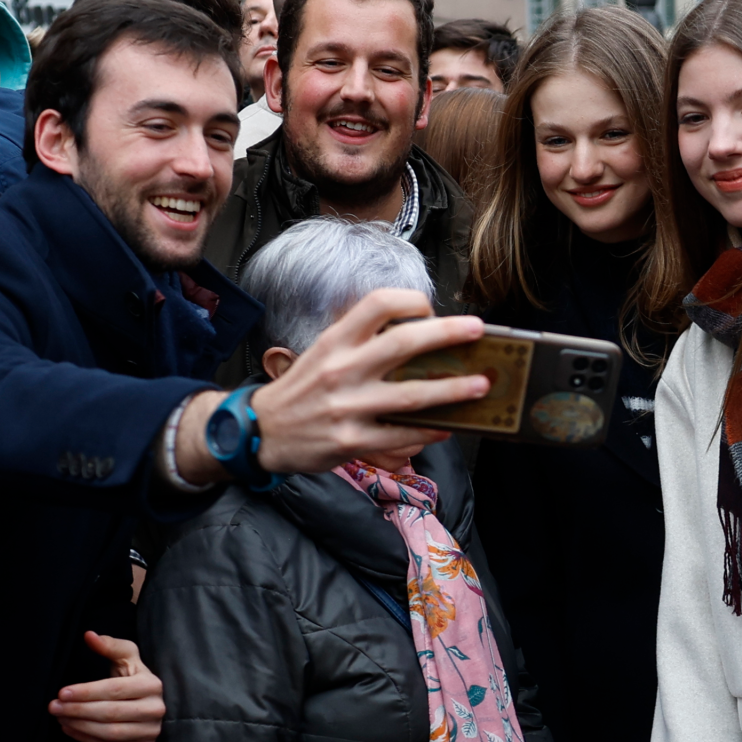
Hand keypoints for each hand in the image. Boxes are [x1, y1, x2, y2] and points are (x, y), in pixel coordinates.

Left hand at [49, 631, 165, 741]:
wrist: (151, 705)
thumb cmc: (134, 678)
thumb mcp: (127, 657)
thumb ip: (109, 646)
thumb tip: (89, 635)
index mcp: (152, 685)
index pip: (114, 689)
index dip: (86, 692)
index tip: (62, 692)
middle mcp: (155, 710)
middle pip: (110, 713)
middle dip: (78, 710)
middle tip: (54, 707)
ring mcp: (151, 732)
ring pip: (110, 733)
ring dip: (80, 726)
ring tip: (60, 717)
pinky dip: (87, 740)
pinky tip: (71, 729)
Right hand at [173, 290, 490, 482]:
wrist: (261, 430)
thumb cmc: (302, 389)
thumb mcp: (323, 353)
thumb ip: (361, 342)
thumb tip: (417, 336)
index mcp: (336, 341)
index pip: (378, 304)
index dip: (411, 301)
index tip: (432, 309)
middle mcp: (341, 369)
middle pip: (403, 343)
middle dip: (447, 334)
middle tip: (477, 331)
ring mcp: (347, 407)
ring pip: (410, 395)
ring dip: (452, 390)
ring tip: (480, 386)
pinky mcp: (350, 441)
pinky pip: (399, 435)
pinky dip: (428, 431)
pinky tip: (448, 426)